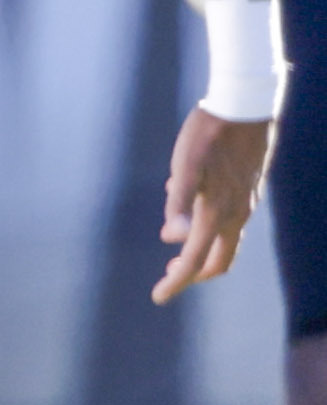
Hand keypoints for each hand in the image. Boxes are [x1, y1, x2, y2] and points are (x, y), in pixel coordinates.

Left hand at [157, 103, 273, 302]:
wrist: (246, 107)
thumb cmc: (209, 136)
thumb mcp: (185, 167)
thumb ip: (178, 202)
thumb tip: (172, 236)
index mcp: (217, 214)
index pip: (195, 261)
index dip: (176, 282)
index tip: (158, 297)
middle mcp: (236, 214)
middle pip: (217, 258)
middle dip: (193, 271)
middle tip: (169, 273)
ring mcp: (246, 202)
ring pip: (224, 238)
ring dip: (200, 246)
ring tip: (173, 238)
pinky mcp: (248, 189)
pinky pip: (228, 218)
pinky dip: (208, 223)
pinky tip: (187, 203)